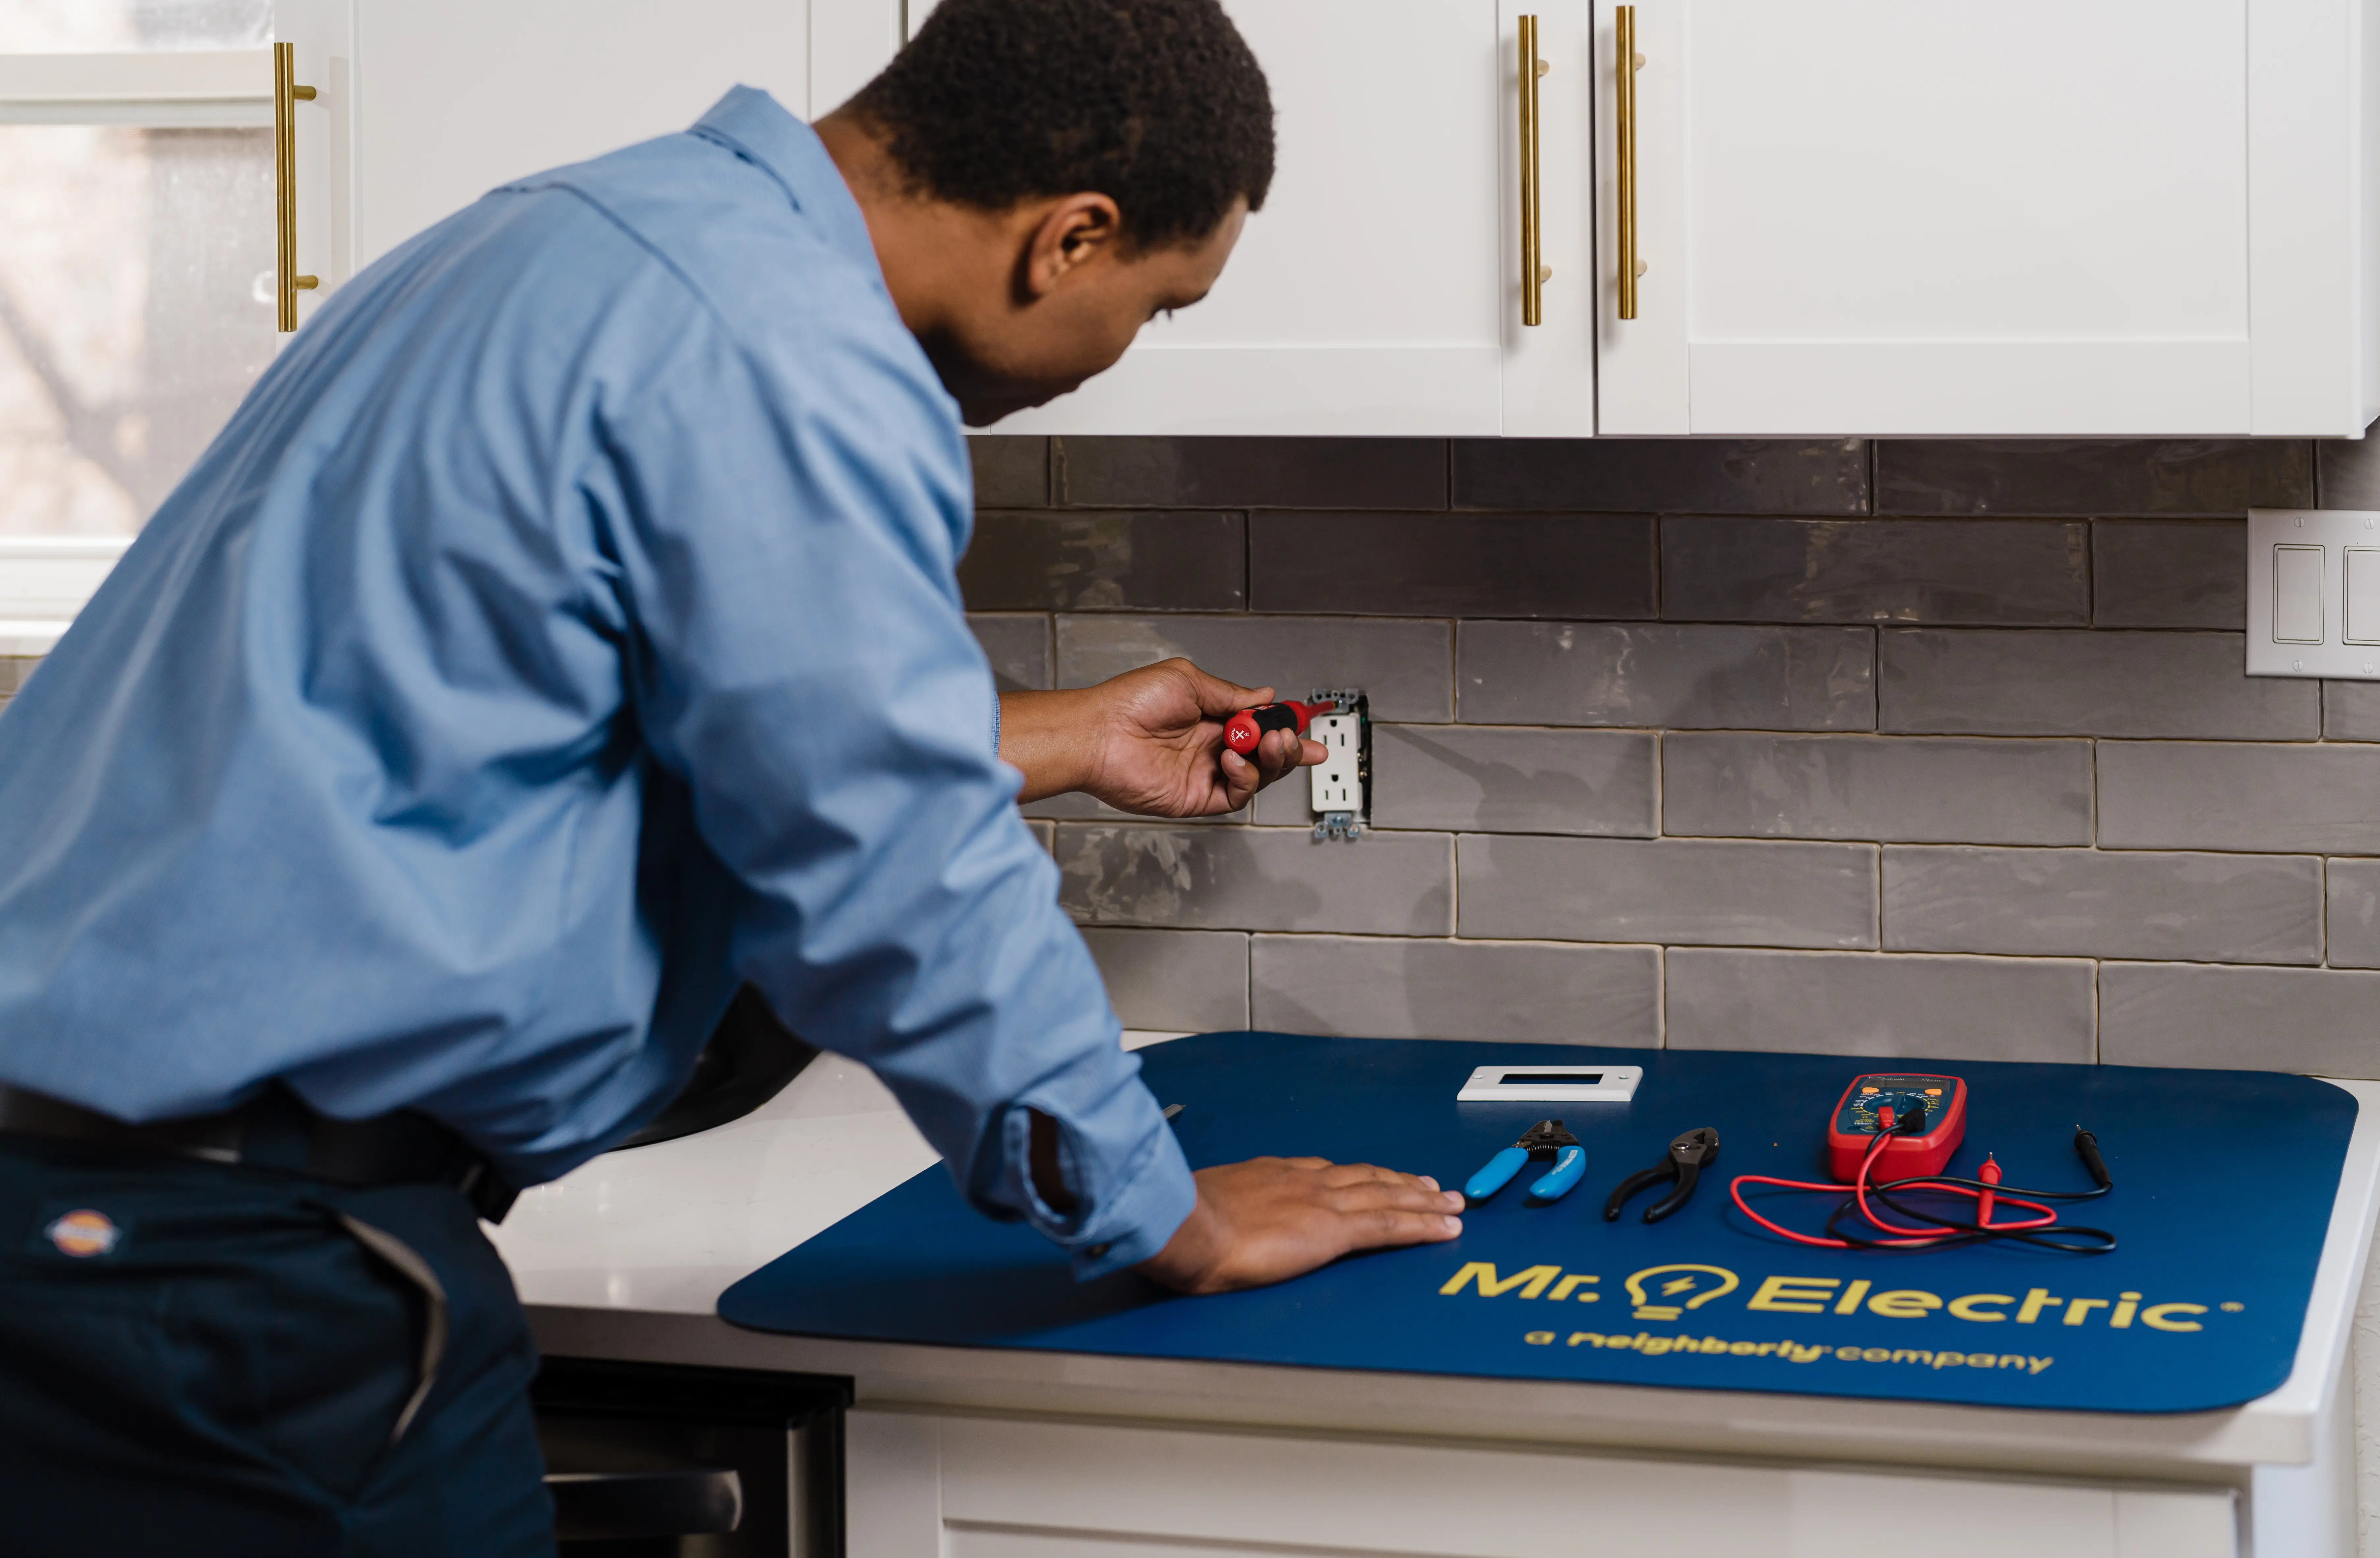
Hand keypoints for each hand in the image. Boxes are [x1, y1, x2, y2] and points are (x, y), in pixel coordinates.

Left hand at [999, 658, 1324, 815]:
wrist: (1099, 734)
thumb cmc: (1130, 702)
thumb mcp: (1188, 681)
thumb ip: (1230, 694)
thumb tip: (1264, 695)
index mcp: (1209, 716)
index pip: (1258, 724)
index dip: (1284, 725)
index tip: (1304, 723)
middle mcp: (1210, 746)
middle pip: (1264, 754)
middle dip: (1287, 747)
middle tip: (1293, 738)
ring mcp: (1204, 772)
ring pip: (1256, 776)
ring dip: (1271, 760)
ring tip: (1269, 743)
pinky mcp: (1196, 797)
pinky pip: (1235, 794)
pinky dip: (1245, 779)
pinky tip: (1235, 760)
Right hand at [1136, 1156, 1464, 1294]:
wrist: (1186, 1225)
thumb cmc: (1184, 1221)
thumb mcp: (1205, 1206)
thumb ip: (1224, 1210)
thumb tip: (1216, 1220)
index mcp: (1274, 1174)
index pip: (1331, 1172)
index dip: (1363, 1175)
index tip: (1379, 1176)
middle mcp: (1305, 1181)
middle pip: (1369, 1178)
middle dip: (1403, 1182)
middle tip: (1433, 1187)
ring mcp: (1323, 1202)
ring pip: (1388, 1196)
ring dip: (1424, 1200)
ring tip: (1451, 1204)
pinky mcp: (1333, 1230)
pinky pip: (1390, 1225)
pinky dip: (1423, 1225)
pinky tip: (1445, 1228)